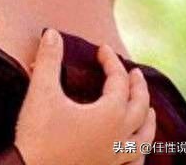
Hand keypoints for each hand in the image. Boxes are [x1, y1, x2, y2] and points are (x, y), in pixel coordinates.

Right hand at [13, 29, 155, 164]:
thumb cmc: (38, 135)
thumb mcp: (42, 91)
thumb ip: (49, 59)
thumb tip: (52, 33)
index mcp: (109, 116)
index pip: (119, 82)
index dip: (112, 61)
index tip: (102, 48)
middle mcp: (118, 139)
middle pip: (140, 109)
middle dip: (139, 88)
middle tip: (135, 73)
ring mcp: (115, 161)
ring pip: (143, 141)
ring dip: (147, 122)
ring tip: (148, 112)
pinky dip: (137, 154)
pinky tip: (133, 153)